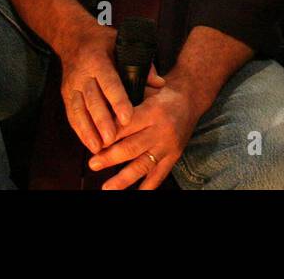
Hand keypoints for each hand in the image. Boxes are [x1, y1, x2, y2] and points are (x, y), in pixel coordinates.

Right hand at [56, 21, 132, 154]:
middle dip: (102, 121)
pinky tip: (89, 144)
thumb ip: (142, 63)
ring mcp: (72, 85)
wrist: (73, 38)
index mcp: (98, 60)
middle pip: (92, 100)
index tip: (127, 118)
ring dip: (88, 131)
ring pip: (79, 110)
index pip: (109, 82)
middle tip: (112, 140)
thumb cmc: (104, 42)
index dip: (118, 101)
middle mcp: (82, 73)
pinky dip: (80, 131)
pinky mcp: (66, 94)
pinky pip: (72, 114)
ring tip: (100, 148)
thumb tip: (159, 83)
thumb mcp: (122, 44)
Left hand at [89, 64, 201, 189]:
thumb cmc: (162, 93)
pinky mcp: (173, 157)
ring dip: (123, 178)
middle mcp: (161, 130)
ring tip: (107, 188)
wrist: (190, 99)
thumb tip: (101, 106)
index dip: (109, 134)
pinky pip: (159, 175)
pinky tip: (135, 195)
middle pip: (132, 147)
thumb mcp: (147, 87)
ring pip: (143, 165)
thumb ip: (126, 97)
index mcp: (152, 111)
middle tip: (93, 164)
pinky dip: (147, 187)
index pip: (127, 125)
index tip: (93, 142)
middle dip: (110, 158)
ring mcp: (168, 146)